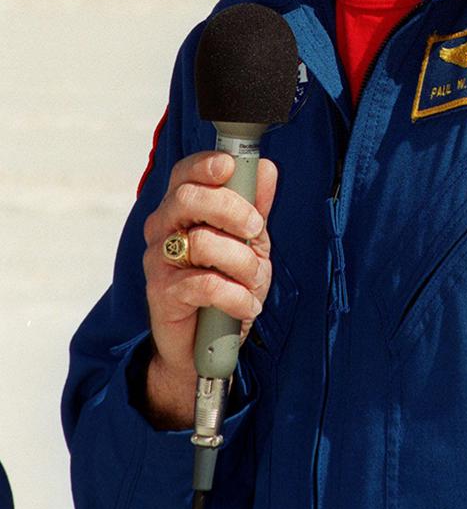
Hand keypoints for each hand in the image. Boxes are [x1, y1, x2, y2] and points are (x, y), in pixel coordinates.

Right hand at [141, 150, 277, 427]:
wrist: (204, 343)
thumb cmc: (224, 283)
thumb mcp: (248, 241)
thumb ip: (255, 205)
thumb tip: (266, 168)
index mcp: (181, 208)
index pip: (184, 173)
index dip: (204, 164)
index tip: (229, 167)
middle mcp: (163, 229)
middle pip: (187, 199)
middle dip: (232, 209)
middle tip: (256, 228)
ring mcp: (158, 261)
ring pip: (202, 243)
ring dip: (242, 263)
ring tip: (252, 281)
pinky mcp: (162, 294)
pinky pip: (205, 285)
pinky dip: (236, 296)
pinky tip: (245, 304)